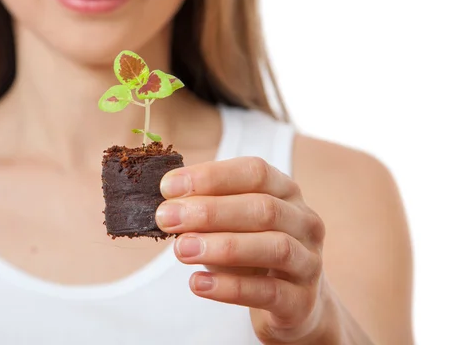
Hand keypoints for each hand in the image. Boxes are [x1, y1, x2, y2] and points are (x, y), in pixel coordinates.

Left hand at [156, 157, 332, 343]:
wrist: (294, 304)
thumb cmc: (253, 253)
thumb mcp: (231, 225)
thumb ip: (205, 211)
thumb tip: (167, 204)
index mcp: (286, 192)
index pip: (255, 172)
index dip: (211, 176)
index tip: (167, 187)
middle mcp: (304, 222)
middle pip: (263, 208)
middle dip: (209, 211)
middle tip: (166, 218)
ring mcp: (309, 262)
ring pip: (274, 247)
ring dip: (222, 246)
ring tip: (181, 250)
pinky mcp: (302, 301)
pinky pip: (269, 292)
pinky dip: (230, 287)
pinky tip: (198, 283)